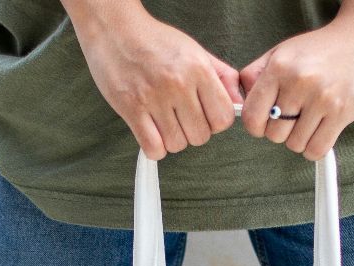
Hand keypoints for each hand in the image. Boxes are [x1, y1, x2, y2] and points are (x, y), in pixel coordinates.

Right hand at [64, 0, 243, 159]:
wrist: (114, 30)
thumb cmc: (155, 41)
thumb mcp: (195, 51)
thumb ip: (222, 77)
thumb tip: (238, 102)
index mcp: (198, 69)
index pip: (223, 118)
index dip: (216, 122)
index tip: (205, 115)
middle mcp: (178, 84)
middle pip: (200, 136)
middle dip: (193, 131)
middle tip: (181, 117)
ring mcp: (153, 97)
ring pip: (177, 144)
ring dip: (172, 139)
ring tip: (164, 121)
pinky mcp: (131, 108)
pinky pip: (153, 148)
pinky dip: (154, 148)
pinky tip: (152, 132)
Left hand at [237, 5, 353, 159]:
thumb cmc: (321, 49)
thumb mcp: (282, 52)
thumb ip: (256, 75)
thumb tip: (241, 102)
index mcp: (279, 68)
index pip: (252, 116)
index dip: (256, 126)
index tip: (265, 122)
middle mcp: (298, 82)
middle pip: (274, 135)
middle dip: (281, 131)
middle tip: (294, 118)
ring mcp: (321, 98)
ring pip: (295, 145)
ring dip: (300, 139)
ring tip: (310, 120)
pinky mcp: (342, 112)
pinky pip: (317, 149)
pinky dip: (315, 148)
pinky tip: (320, 132)